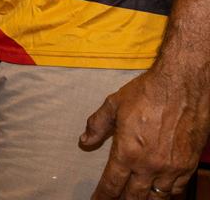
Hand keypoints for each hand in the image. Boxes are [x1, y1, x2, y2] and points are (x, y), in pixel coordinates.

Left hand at [80, 65, 209, 197]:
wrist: (182, 84)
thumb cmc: (147, 92)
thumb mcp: (113, 105)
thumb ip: (97, 125)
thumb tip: (84, 142)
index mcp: (127, 152)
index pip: (112, 184)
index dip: (103, 196)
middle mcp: (149, 165)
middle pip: (134, 196)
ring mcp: (172, 168)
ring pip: (157, 197)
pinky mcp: (189, 164)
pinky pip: (177, 188)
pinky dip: (167, 194)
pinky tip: (159, 193)